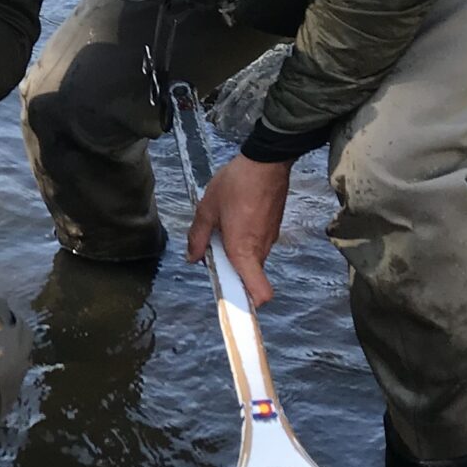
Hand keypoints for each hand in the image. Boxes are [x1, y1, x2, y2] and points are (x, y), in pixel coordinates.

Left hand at [186, 154, 291, 308]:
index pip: (260, 293)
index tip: (231, 303)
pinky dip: (245, 241)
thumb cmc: (237, 183)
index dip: (247, 304)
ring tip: (223, 228)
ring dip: (237, 254)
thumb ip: (198, 236)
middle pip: (249, 277)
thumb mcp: (207, 208)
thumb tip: (193, 258)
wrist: (266, 161)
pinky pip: (257, 244)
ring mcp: (270, 239)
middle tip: (213, 251)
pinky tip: (236, 218)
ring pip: (252, 259)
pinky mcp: (274, 228)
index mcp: (243, 249)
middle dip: (232, 272)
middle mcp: (260, 249)